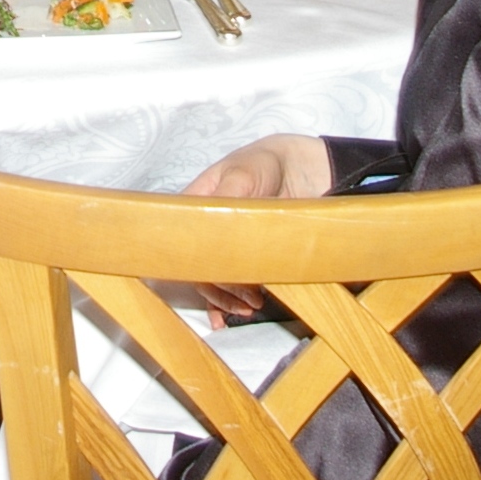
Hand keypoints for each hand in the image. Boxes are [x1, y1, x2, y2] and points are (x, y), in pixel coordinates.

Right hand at [184, 134, 331, 325]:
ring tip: (251, 304)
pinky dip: (226, 304)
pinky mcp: (243, 258)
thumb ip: (226, 198)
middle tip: (247, 295)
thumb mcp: (243, 173)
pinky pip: (227, 286)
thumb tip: (211, 227)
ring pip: (212, 280)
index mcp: (194, 206)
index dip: (188, 263)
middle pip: (197, 267)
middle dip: (218, 286)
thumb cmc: (263, 164)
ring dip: (227, 298)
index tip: (208, 278)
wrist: (300, 168)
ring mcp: (223, 246)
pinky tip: (229, 316)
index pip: (180, 241)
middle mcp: (204, 230)